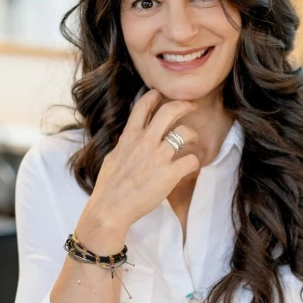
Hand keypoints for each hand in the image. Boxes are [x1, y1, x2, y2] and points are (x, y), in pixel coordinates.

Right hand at [84, 89, 199, 230]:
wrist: (110, 209)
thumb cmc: (108, 187)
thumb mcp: (113, 157)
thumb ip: (124, 145)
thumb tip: (128, 137)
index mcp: (130, 136)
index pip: (143, 105)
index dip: (155, 96)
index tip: (162, 94)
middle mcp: (145, 141)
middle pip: (170, 111)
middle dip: (184, 105)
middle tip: (191, 106)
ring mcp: (159, 157)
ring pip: (186, 132)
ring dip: (192, 135)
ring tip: (193, 141)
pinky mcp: (170, 173)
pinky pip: (192, 160)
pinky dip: (194, 163)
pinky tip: (189, 167)